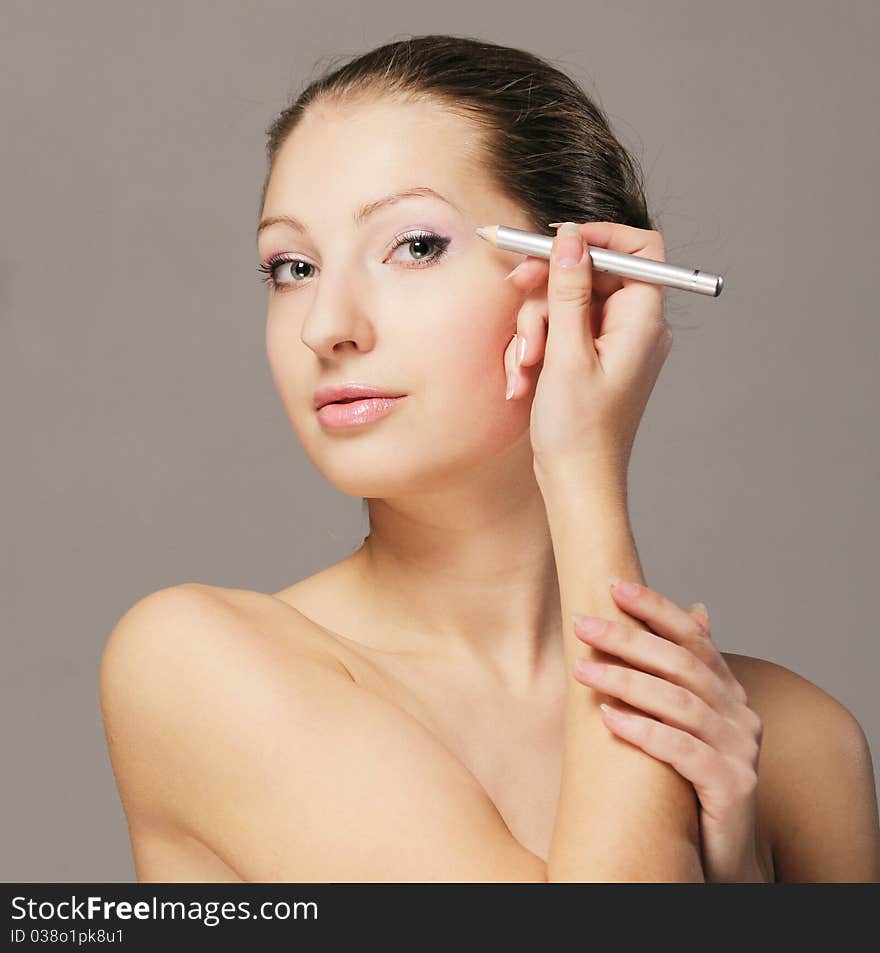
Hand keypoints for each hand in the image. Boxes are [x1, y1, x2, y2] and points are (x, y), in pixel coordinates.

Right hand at [503, 221, 672, 480]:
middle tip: (514, 289)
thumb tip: (571, 238)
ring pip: (566, 303)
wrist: (577, 483)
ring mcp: (611, 344)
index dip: (596, 237)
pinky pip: (560, 332)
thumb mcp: (567, 354)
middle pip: (589, 274)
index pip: (637, 250)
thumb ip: (569, 290)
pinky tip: (522, 378)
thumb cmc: (579, 431)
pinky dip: (537, 349)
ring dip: (534, 329)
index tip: (555, 241)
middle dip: (546, 289)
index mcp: (642, 320)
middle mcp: (632, 327)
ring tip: (522, 367)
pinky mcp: (590, 360)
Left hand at [569, 579, 768, 882]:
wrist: (721, 856)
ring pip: (679, 703)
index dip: (655, 608)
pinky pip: (683, 750)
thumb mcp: (688, 722)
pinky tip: (608, 719)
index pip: (693, 637)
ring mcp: (741, 750)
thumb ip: (686, 672)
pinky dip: (644, 731)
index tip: (613, 585)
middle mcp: (741, 714)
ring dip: (625, 681)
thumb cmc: (693, 783)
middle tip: (583, 623)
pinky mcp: (733, 786)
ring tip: (582, 669)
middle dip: (629, 638)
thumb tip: (698, 609)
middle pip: (682, 664)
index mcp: (729, 692)